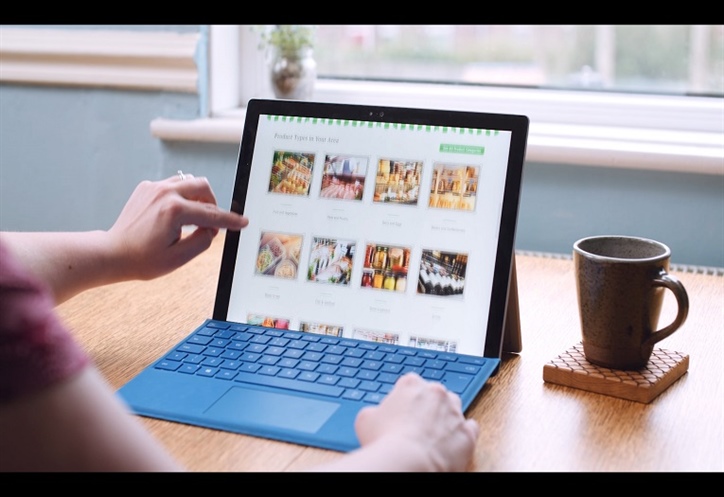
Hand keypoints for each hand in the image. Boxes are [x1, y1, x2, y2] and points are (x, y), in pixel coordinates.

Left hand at [107, 173, 247, 279]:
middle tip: (210, 221)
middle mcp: (164, 193)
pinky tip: (175, 214)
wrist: (112, 253)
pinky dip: (180, 196)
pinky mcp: (146, 188)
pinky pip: (172, 185)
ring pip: (188, 182)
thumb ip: (202, 242)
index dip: (229, 220)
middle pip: (202, 186)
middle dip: (212, 202)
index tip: (242, 222)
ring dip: (197, 197)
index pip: (211, 214)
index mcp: (174, 211)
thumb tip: (211, 229)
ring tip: (192, 218)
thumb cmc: (141, 259)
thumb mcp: (178, 258)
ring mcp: (153, 188)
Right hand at [353, 372, 478, 471]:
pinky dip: (463, 433)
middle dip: (426, 406)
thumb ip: (374, 410)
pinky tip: (454, 440)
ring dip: (446, 417)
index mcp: (411, 384)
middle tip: (414, 424)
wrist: (408, 461)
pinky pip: (470, 427)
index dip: (404, 398)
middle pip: (433, 394)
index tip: (401, 410)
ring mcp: (454, 411)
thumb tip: (375, 414)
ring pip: (454, 407)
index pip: (410, 383)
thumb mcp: (366, 419)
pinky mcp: (467, 433)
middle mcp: (436, 392)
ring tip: (433, 434)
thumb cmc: (386, 441)